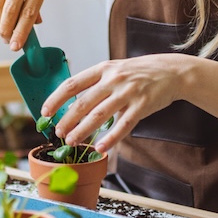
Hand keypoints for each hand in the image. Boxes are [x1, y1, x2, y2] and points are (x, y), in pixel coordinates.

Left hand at [40, 54, 188, 151]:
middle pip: (83, 102)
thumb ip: (97, 84)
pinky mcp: (142, 105)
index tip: (45, 112)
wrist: (172, 71)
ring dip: (83, 130)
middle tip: (58, 133)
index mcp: (103, 69)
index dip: (56, 98)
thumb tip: (73, 104)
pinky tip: (101, 148)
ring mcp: (128, 92)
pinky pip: (123, 125)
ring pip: (99, 115)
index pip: (72, 84)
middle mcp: (113, 79)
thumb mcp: (116, 70)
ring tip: (72, 141)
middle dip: (67, 119)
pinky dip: (111, 138)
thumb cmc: (140, 73)